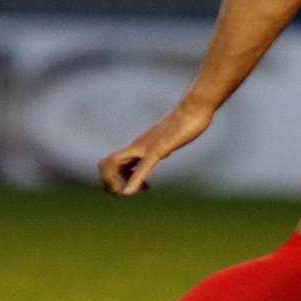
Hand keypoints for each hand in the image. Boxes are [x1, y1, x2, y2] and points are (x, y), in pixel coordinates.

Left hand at [99, 101, 213, 195]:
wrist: (195, 107)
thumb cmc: (187, 121)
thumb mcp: (170, 137)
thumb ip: (162, 144)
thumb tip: (163, 148)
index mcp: (140, 145)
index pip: (111, 162)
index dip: (113, 178)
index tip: (134, 187)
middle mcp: (138, 146)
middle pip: (106, 164)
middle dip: (109, 184)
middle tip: (129, 193)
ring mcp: (147, 147)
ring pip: (115, 166)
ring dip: (117, 185)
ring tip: (137, 192)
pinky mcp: (160, 149)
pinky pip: (142, 167)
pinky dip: (134, 181)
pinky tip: (130, 193)